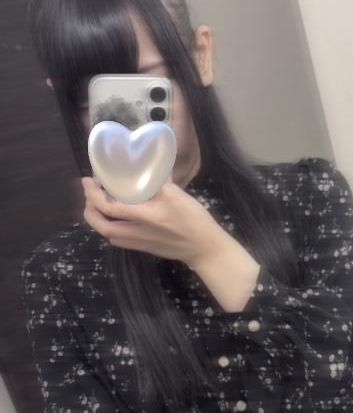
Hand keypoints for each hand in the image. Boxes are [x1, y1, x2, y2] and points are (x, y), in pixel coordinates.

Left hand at [81, 174, 222, 269]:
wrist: (204, 248)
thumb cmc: (194, 220)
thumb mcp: (177, 195)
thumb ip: (159, 180)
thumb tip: (148, 163)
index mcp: (144, 216)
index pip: (109, 207)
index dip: (93, 195)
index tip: (88, 181)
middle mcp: (136, 232)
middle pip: (102, 226)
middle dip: (90, 211)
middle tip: (90, 196)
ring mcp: (139, 242)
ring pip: (109, 235)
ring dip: (99, 220)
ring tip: (99, 206)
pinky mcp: (144, 248)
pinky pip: (120, 240)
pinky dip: (111, 229)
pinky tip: (117, 220)